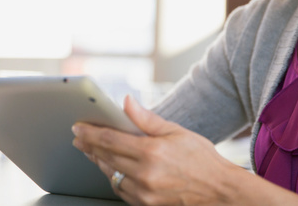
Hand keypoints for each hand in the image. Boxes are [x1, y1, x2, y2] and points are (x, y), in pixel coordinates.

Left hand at [72, 95, 244, 204]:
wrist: (219, 190)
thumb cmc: (201, 158)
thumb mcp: (176, 131)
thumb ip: (147, 118)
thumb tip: (127, 102)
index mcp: (152, 152)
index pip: (110, 139)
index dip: (90, 132)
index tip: (78, 126)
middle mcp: (145, 174)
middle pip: (106, 157)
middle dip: (89, 145)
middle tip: (79, 137)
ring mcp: (144, 192)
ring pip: (110, 175)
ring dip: (99, 161)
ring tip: (92, 150)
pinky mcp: (146, 204)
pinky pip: (121, 189)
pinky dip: (113, 177)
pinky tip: (112, 168)